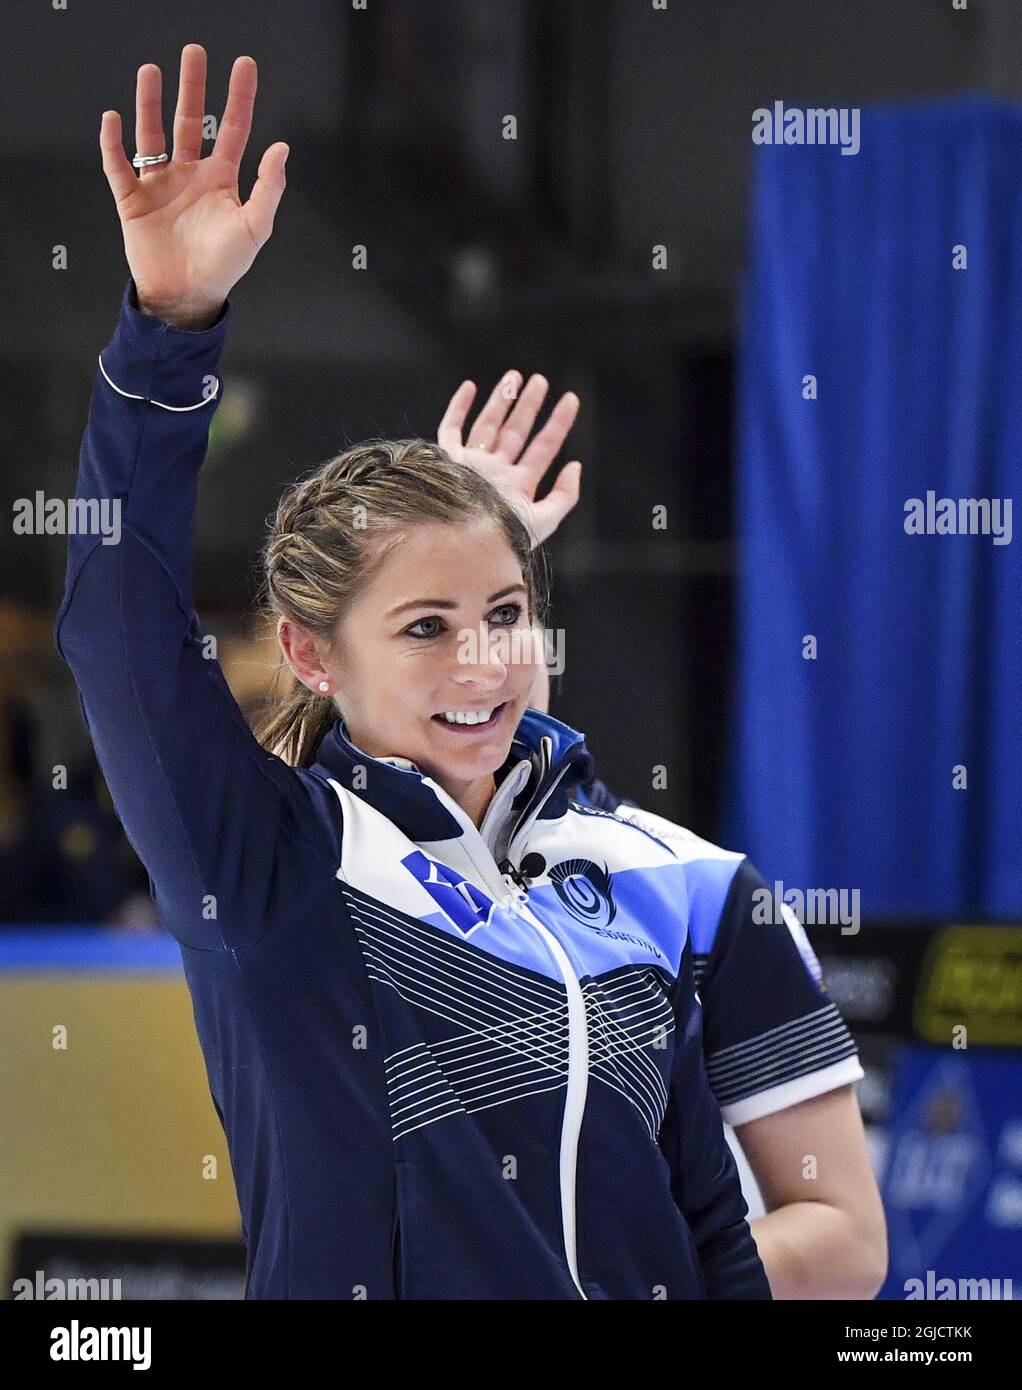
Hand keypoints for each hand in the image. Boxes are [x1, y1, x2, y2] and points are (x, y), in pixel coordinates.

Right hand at [99, 44, 288, 329]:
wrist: (187, 296)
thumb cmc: (224, 266)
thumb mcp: (254, 227)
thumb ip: (268, 188)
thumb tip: (282, 148)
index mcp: (221, 179)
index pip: (232, 128)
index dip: (239, 97)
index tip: (244, 65)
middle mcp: (190, 175)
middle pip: (190, 120)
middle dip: (192, 86)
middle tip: (194, 52)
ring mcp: (160, 185)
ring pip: (153, 134)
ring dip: (150, 103)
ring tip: (150, 71)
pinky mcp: (133, 200)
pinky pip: (119, 166)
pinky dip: (113, 143)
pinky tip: (114, 119)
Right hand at [438, 371, 581, 544]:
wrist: (459, 544)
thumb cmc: (499, 539)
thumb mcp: (543, 521)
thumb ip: (564, 496)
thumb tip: (575, 465)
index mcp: (517, 486)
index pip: (543, 448)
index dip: (558, 423)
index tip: (571, 399)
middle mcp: (494, 473)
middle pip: (516, 431)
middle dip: (529, 405)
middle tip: (540, 380)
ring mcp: (470, 465)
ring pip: (488, 425)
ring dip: (501, 400)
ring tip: (515, 376)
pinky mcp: (446, 461)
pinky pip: (451, 429)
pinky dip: (458, 408)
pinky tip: (471, 386)